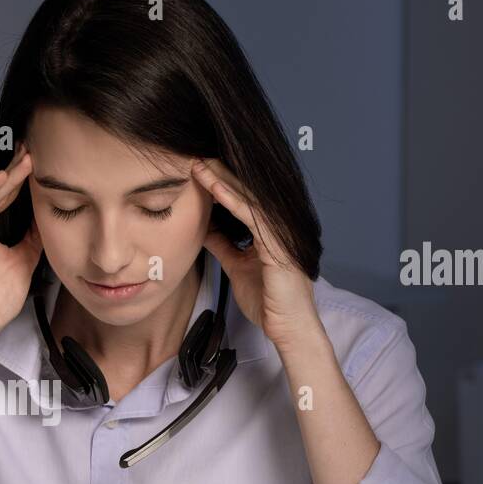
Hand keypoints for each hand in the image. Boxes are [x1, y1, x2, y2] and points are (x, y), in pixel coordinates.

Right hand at [0, 142, 41, 349]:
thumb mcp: (25, 260)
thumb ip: (34, 237)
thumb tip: (50, 215)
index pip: (2, 195)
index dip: (20, 177)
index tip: (40, 160)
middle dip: (13, 170)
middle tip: (33, 149)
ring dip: (2, 178)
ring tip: (23, 162)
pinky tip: (1, 181)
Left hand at [190, 158, 321, 349]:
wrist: (287, 327)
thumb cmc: (269, 301)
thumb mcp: (237, 267)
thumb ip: (224, 245)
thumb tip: (205, 228)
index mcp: (268, 231)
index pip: (242, 200)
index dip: (220, 184)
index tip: (196, 171)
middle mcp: (276, 227)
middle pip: (245, 192)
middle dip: (219, 173)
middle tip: (195, 156)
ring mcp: (279, 234)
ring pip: (248, 198)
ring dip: (221, 181)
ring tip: (199, 165)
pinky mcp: (278, 244)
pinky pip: (252, 217)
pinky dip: (233, 200)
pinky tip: (214, 187)